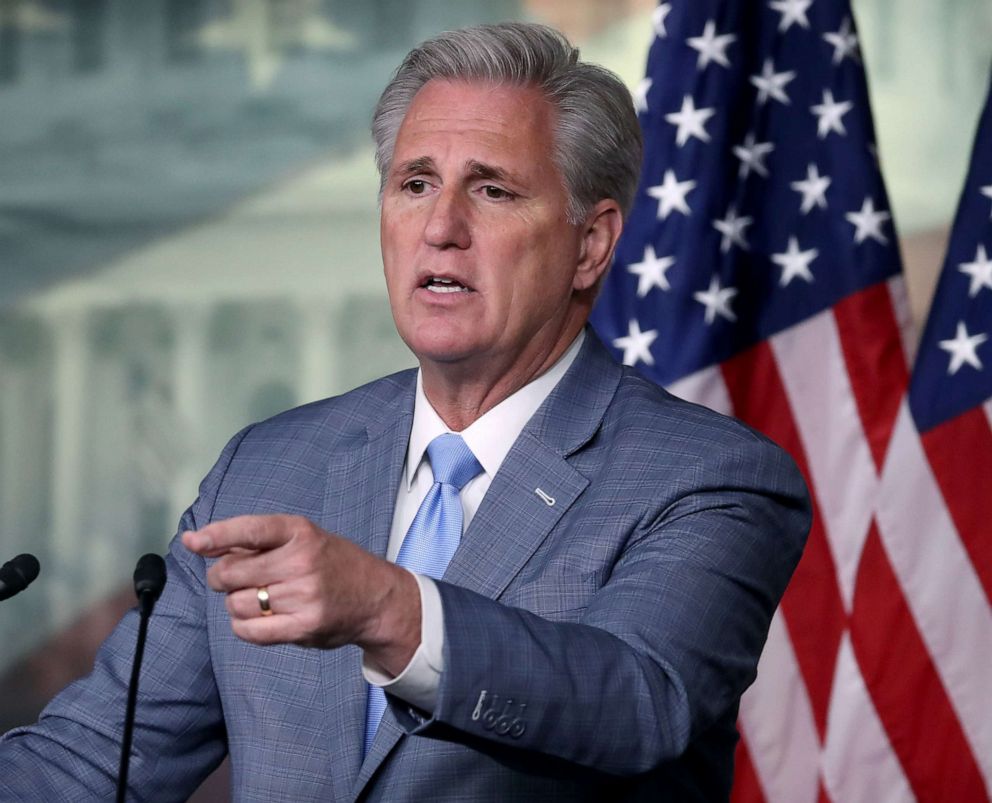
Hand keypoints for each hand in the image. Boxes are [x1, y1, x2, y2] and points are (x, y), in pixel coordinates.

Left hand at [182, 515, 420, 674]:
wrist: (376, 597)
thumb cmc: (332, 564)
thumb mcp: (302, 539)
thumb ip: (253, 541)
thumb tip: (196, 543)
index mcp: (300, 532)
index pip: (250, 530)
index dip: (217, 535)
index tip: (194, 542)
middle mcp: (302, 561)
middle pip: (231, 573)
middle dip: (223, 577)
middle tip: (237, 579)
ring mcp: (304, 595)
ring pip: (236, 604)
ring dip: (236, 604)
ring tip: (258, 598)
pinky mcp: (305, 626)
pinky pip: (250, 631)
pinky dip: (243, 626)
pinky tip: (257, 618)